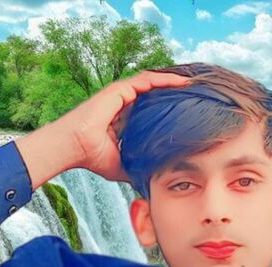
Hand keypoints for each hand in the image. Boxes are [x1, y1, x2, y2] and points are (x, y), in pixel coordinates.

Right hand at [60, 69, 193, 181]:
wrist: (76, 148)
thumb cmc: (93, 158)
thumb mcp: (122, 166)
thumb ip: (137, 168)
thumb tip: (151, 182)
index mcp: (125, 119)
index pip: (151, 108)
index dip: (168, 107)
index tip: (187, 112)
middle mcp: (124, 104)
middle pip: (154, 93)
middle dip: (174, 92)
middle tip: (196, 95)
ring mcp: (121, 95)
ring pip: (152, 83)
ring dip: (172, 82)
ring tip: (192, 85)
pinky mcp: (119, 90)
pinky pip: (146, 80)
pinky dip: (163, 79)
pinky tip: (179, 82)